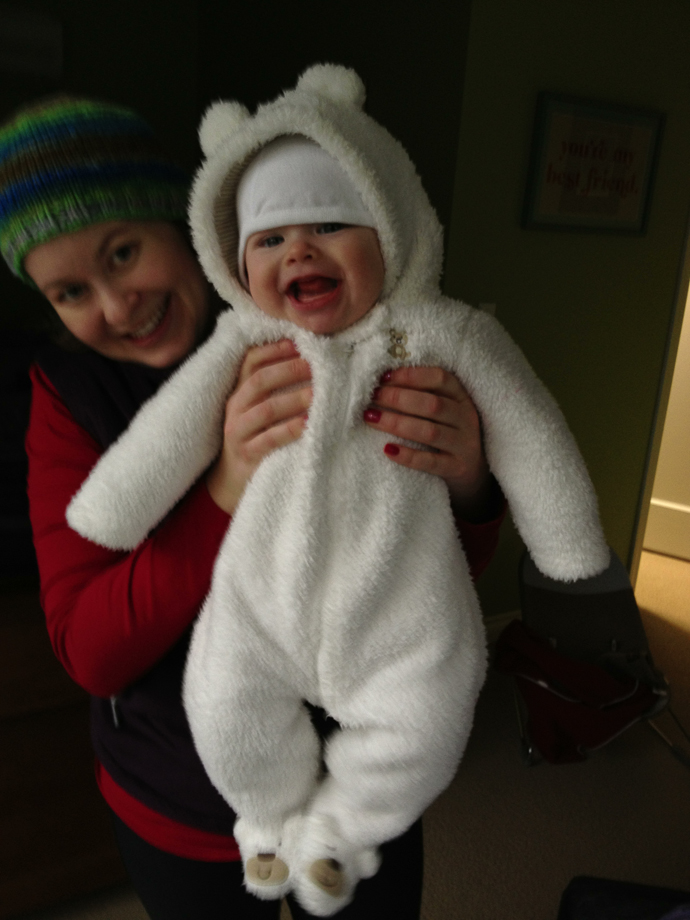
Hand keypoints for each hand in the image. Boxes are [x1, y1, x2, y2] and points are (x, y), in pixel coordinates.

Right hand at [206, 339, 311, 514]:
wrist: (232, 480)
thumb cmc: (256, 439)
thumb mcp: (261, 411)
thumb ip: (277, 389)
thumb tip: (311, 362)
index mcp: (240, 392)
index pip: (251, 361)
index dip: (274, 350)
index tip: (300, 342)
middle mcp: (235, 408)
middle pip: (259, 380)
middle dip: (289, 369)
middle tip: (317, 365)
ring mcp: (238, 432)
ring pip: (266, 409)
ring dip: (294, 399)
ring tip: (318, 393)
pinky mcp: (247, 455)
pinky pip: (269, 439)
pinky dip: (290, 430)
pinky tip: (308, 424)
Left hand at [363, 366, 494, 521]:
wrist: (472, 469)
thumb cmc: (446, 432)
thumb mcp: (444, 410)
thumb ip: (422, 395)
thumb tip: (382, 382)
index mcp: (462, 397)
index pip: (440, 379)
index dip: (411, 376)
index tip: (384, 377)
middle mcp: (466, 419)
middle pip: (432, 405)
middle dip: (398, 398)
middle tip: (373, 397)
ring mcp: (464, 445)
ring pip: (429, 432)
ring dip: (397, 423)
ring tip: (371, 418)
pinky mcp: (458, 468)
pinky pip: (431, 462)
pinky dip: (408, 456)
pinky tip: (388, 449)